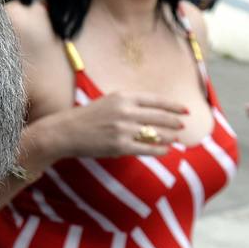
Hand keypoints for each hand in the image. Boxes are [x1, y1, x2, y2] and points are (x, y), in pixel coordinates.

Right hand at [33, 91, 187, 161]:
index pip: (157, 100)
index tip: (185, 110)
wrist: (63, 132)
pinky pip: (148, 148)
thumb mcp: (107, 102)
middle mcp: (125, 111)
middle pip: (161, 117)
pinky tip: (165, 150)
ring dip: (170, 137)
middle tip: (182, 126)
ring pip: (158, 134)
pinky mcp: (120, 146)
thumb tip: (153, 111)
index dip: (174, 106)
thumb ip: (128, 104)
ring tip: (174, 139)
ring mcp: (123, 129)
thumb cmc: (85, 117)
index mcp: (122, 97)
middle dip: (175, 122)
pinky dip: (160, 150)